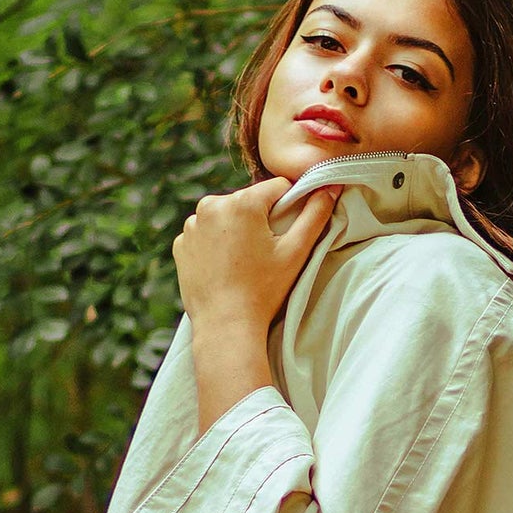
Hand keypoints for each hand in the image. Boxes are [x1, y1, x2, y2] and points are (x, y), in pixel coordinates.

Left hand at [172, 177, 341, 336]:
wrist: (225, 326)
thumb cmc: (264, 291)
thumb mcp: (296, 252)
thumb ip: (316, 215)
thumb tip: (330, 187)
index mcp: (243, 202)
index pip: (278, 187)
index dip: (290, 205)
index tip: (290, 230)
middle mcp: (212, 205)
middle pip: (249, 201)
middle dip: (260, 218)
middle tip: (267, 251)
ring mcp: (192, 225)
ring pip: (226, 215)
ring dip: (236, 229)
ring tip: (245, 261)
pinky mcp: (181, 243)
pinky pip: (205, 233)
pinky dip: (215, 244)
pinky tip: (225, 266)